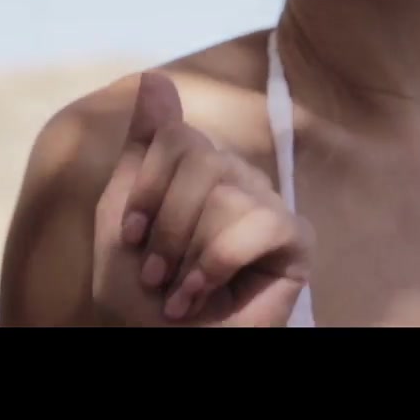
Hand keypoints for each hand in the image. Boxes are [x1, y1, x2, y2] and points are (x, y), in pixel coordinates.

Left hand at [92, 72, 313, 326]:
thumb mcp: (121, 210)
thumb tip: (156, 77)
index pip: (178, 135)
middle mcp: (240, 175)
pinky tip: (201, 292)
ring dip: (189, 254)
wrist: (155, 342)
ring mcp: (270, 204)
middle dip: (168, 226)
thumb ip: (142, 146)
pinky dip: (220, 262)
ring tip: (177, 290)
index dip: (147, 188)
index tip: (130, 236)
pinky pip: (264, 222)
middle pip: (203, 159)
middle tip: (154, 272)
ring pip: (228, 195)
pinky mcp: (297, 241)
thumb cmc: (139, 290)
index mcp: (199, 163)